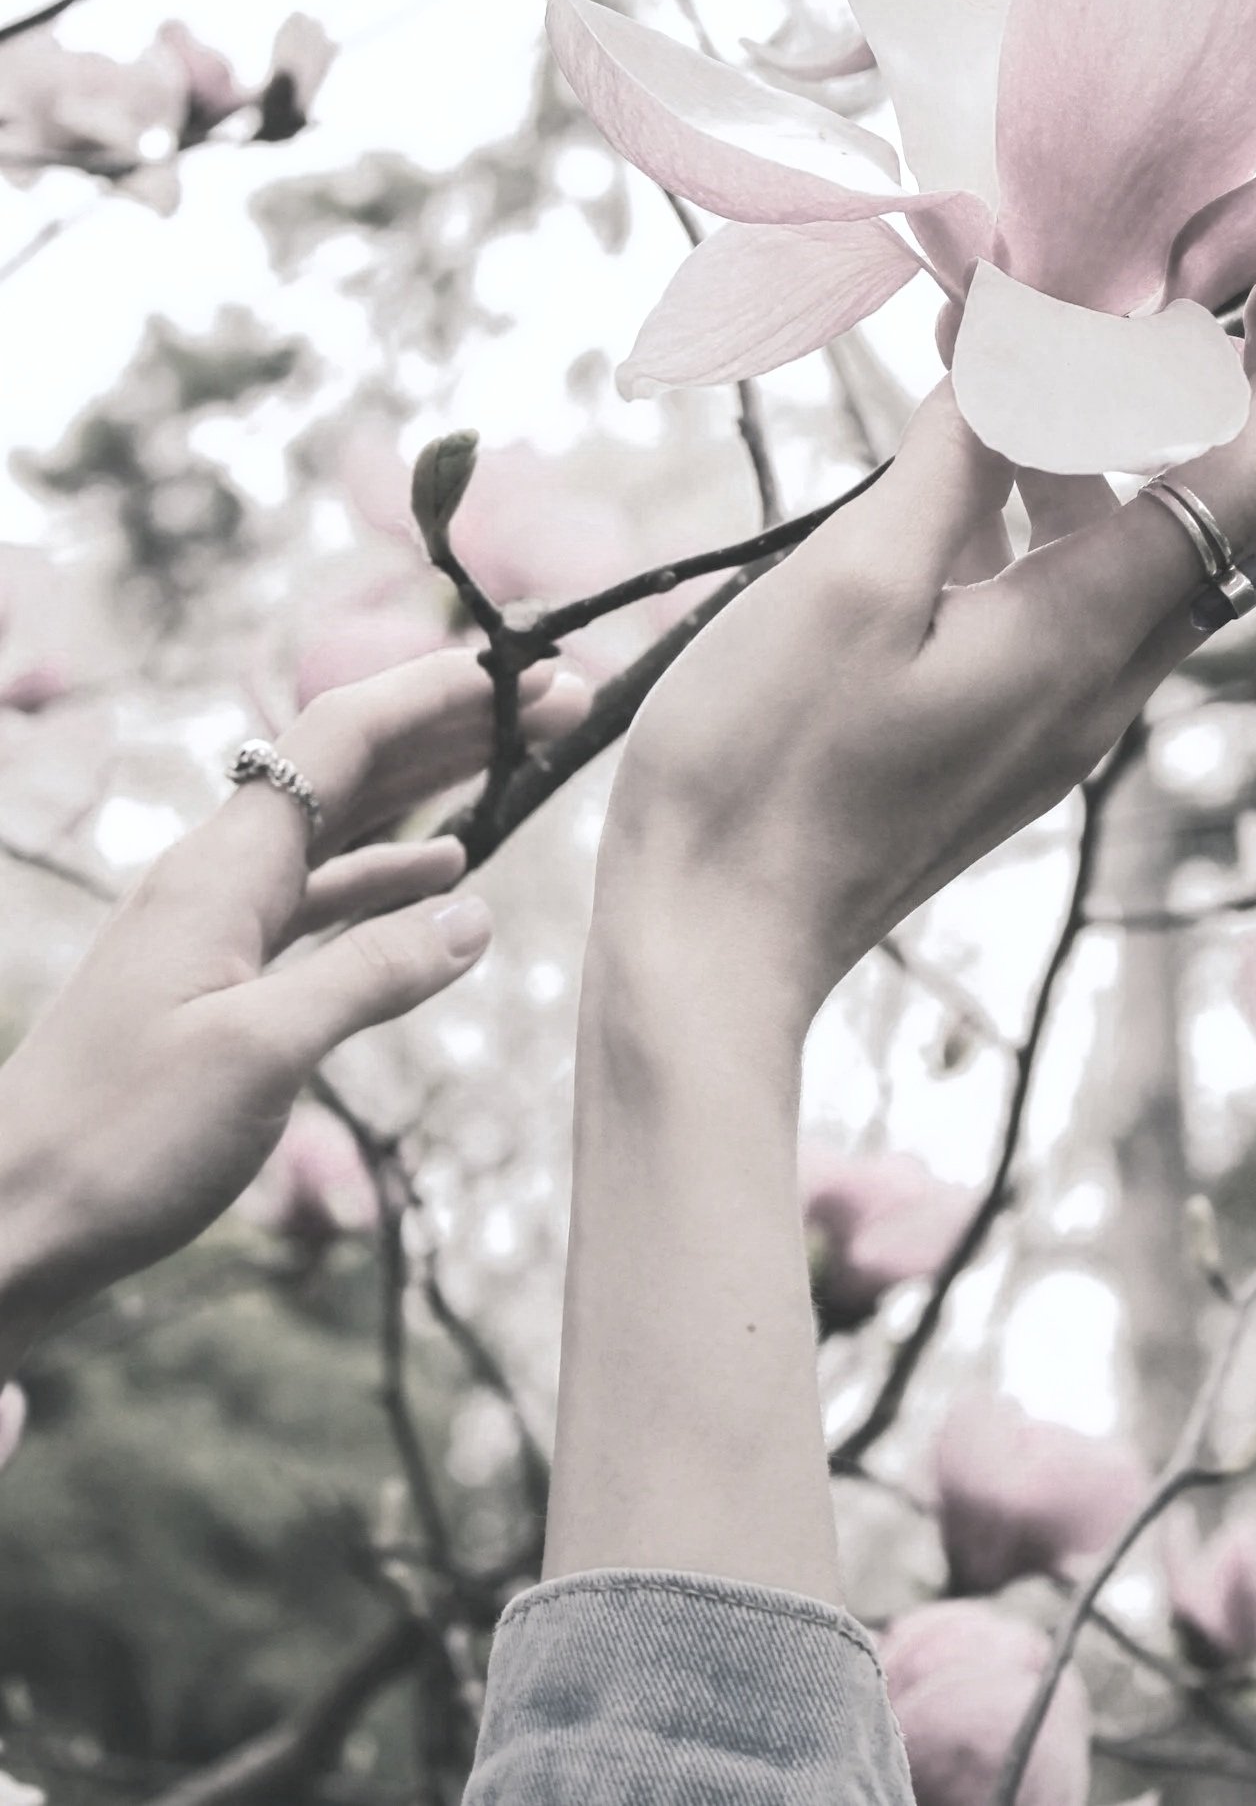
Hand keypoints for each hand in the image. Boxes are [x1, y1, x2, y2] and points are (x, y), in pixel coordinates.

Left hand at [0, 649, 585, 1371]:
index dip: (441, 693)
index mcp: (223, 868)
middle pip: (350, 764)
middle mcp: (218, 874)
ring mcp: (214, 923)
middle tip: (562, 702)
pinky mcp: (215, 978)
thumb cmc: (119, 1140)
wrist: (13, 1221)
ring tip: (521, 761)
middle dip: (455, 723)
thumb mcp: (263, 1054)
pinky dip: (384, 872)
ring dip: (429, 785)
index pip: (344, 736)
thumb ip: (373, 974)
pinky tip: (439, 871)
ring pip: (339, 824)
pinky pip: (316, 895)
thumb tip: (472, 914)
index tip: (531, 673)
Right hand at [590, 251, 1255, 1051]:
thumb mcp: (850, 584)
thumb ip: (954, 462)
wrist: (717, 940)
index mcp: (1082, 635)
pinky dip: (1066, 495)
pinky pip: (1082, 589)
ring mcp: (1062, 714)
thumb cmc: (763, 765)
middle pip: (1233, 510)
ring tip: (1097, 322)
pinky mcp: (1012, 730)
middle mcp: (1104, 679)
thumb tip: (1024, 350)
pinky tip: (992, 451)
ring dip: (1147, 432)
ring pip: (1156, 549)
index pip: (1253, 476)